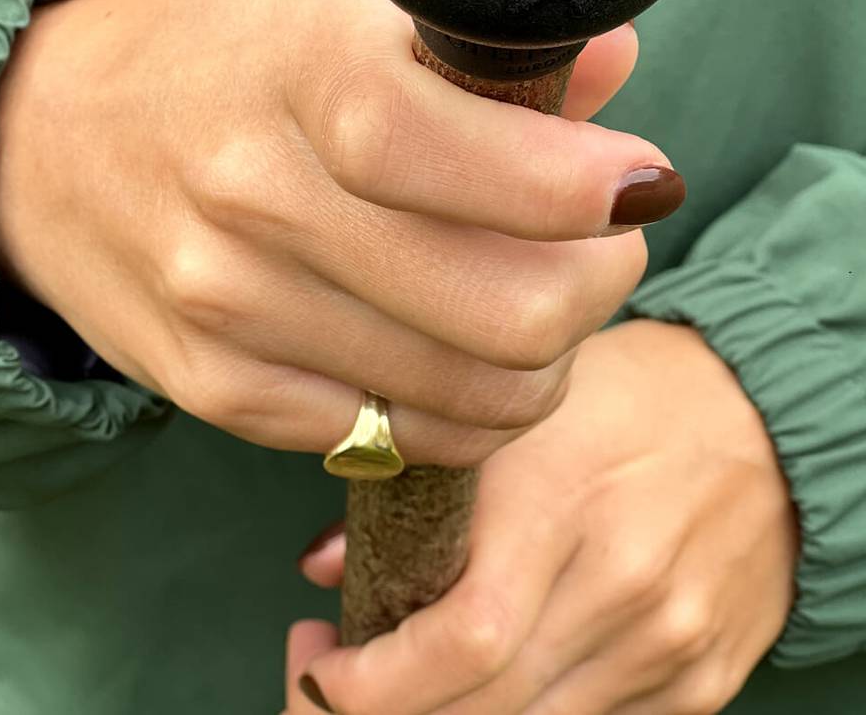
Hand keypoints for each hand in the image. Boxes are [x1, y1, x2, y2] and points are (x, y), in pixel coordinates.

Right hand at [0, 0, 666, 464]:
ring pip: (468, 396)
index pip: (461, 153)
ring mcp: (230, 306)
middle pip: (500, 307)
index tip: (640, 181)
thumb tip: (612, 63)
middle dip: (600, 285)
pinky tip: (459, 351)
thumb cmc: (220, 57)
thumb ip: (472, 37)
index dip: (579, 187)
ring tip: (542, 301)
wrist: (51, 140)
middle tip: (606, 248)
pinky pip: (395, 441)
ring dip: (546, 359)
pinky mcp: (218, 388)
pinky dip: (460, 410)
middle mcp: (254, 194)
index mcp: (299, 66)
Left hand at [288, 320, 798, 713]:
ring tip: (408, 674)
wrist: (763, 418)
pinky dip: (526, 712)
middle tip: (336, 678)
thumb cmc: (625, 397)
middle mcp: (622, 583)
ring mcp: (668, 642)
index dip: (368, 683)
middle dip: (385, 712)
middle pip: (486, 705)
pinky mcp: (701, 680)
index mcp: (563, 498)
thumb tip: (323, 566)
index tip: (316, 663)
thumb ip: (414, 484)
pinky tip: (498, 672)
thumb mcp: (516, 407)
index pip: (460, 637)